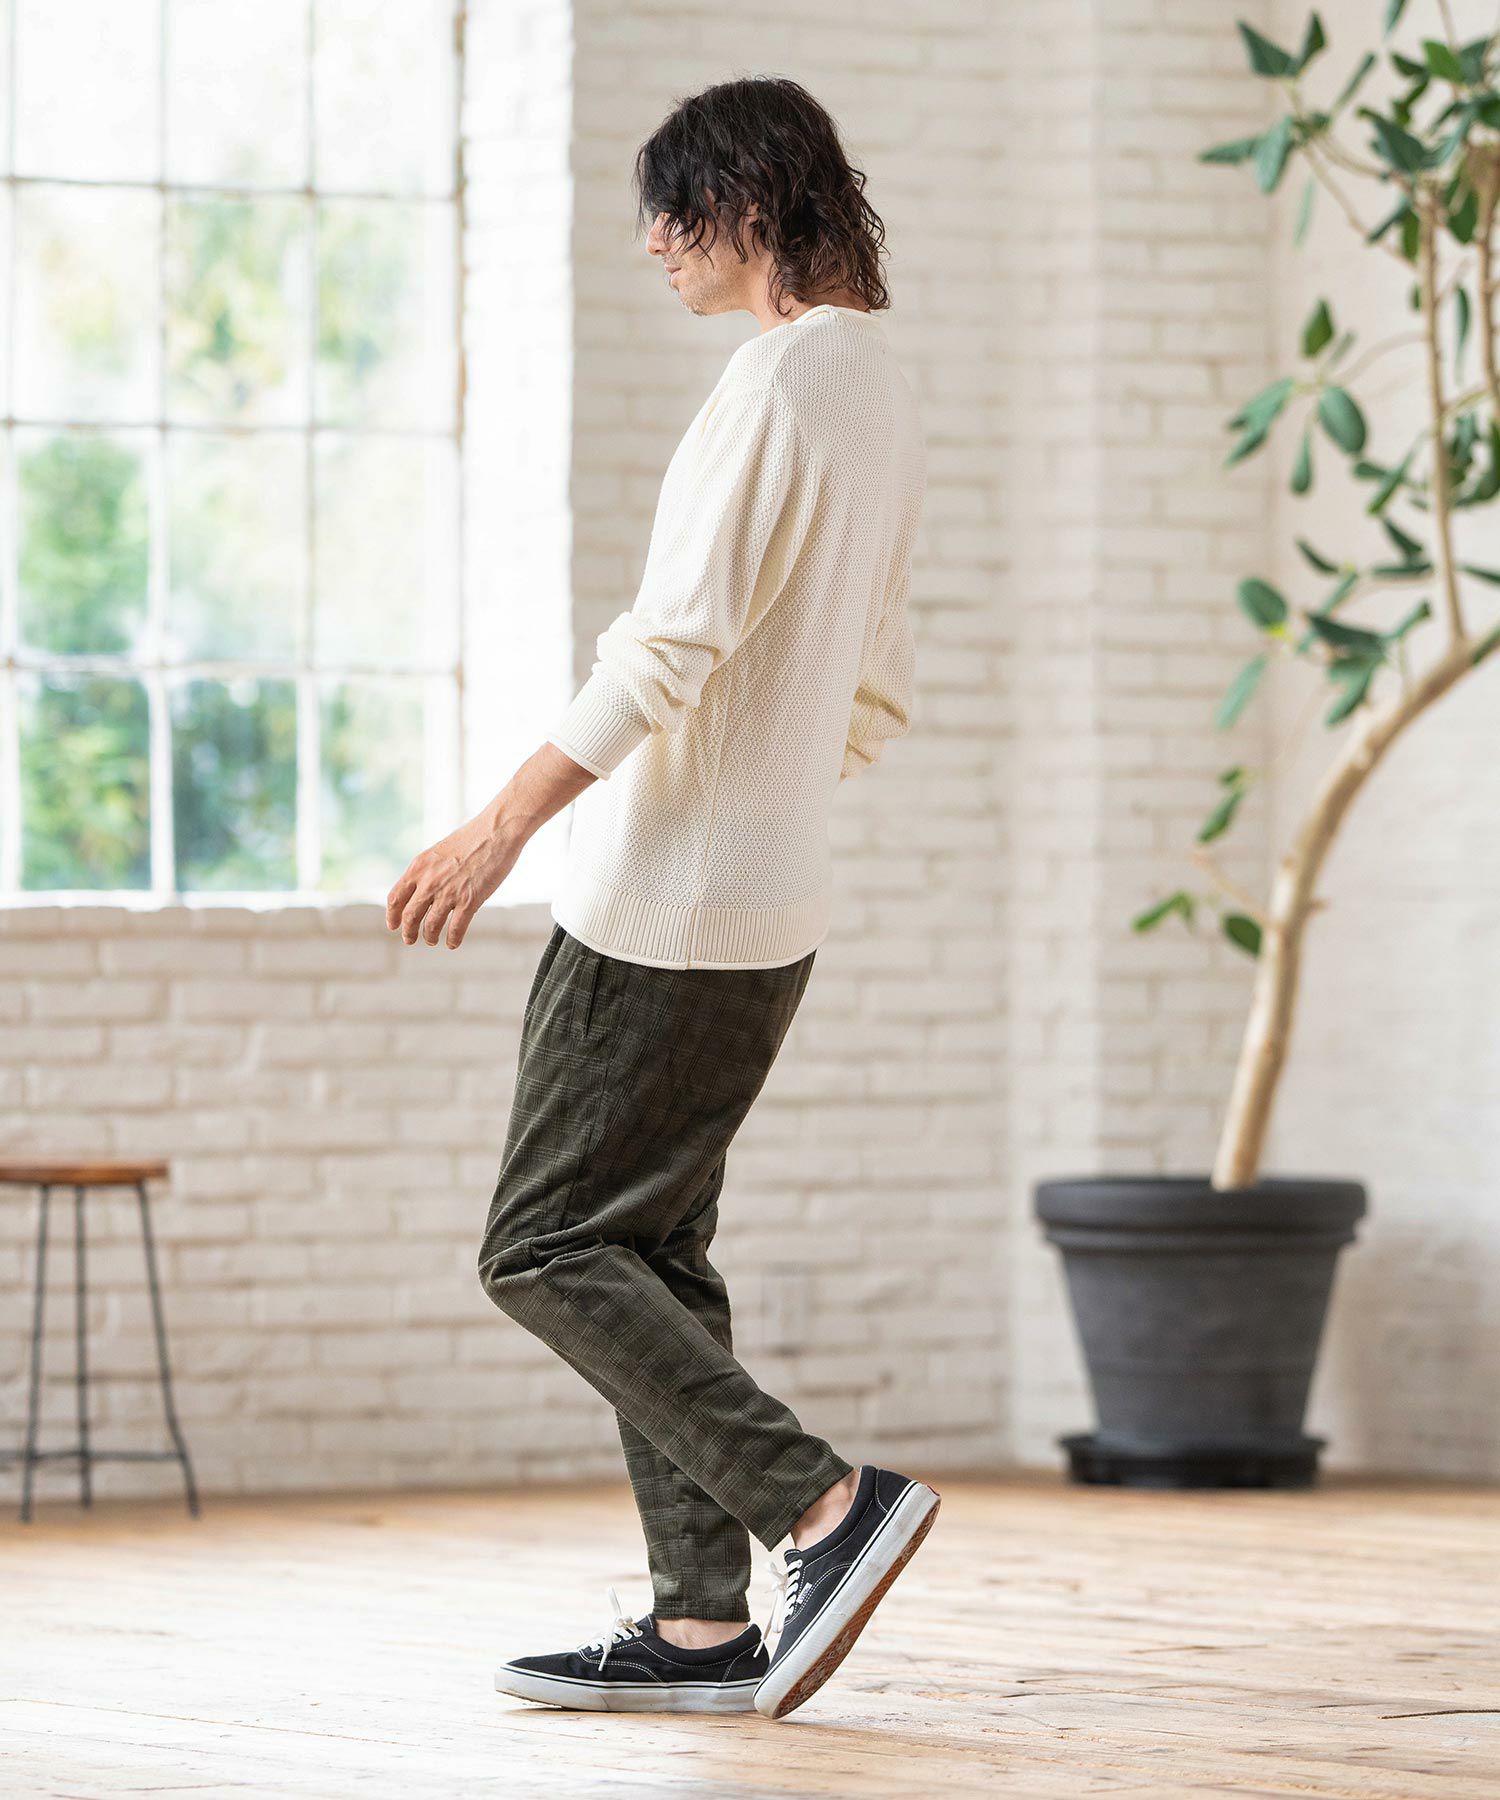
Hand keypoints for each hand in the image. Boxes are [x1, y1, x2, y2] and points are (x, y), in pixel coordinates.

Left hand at [386, 809, 521, 949]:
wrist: (496, 831)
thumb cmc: (471, 838)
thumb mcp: (439, 852)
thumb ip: (428, 871)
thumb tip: (423, 891)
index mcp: (418, 867)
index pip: (396, 898)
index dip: (392, 916)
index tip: (393, 926)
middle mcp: (429, 881)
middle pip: (410, 916)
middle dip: (409, 932)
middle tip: (410, 940)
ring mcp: (449, 892)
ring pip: (431, 926)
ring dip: (430, 937)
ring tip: (432, 940)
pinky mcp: (470, 900)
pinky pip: (455, 928)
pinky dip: (452, 939)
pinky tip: (453, 943)